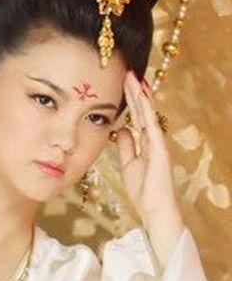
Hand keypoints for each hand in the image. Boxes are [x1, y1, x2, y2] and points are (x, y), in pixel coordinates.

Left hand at [116, 70, 181, 223]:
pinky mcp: (159, 147)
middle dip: (134, 91)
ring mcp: (157, 141)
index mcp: (146, 141)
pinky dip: (146, 107)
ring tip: (133, 76)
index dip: (131, 99)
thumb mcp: (128, 163)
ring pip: (147, 112)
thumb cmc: (143, 190)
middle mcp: (153, 138)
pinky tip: (141, 94)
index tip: (122, 82)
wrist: (154, 209)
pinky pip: (151, 122)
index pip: (137, 115)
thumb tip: (122, 129)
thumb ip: (126, 146)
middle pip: (142, 109)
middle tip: (127, 71)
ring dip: (140, 94)